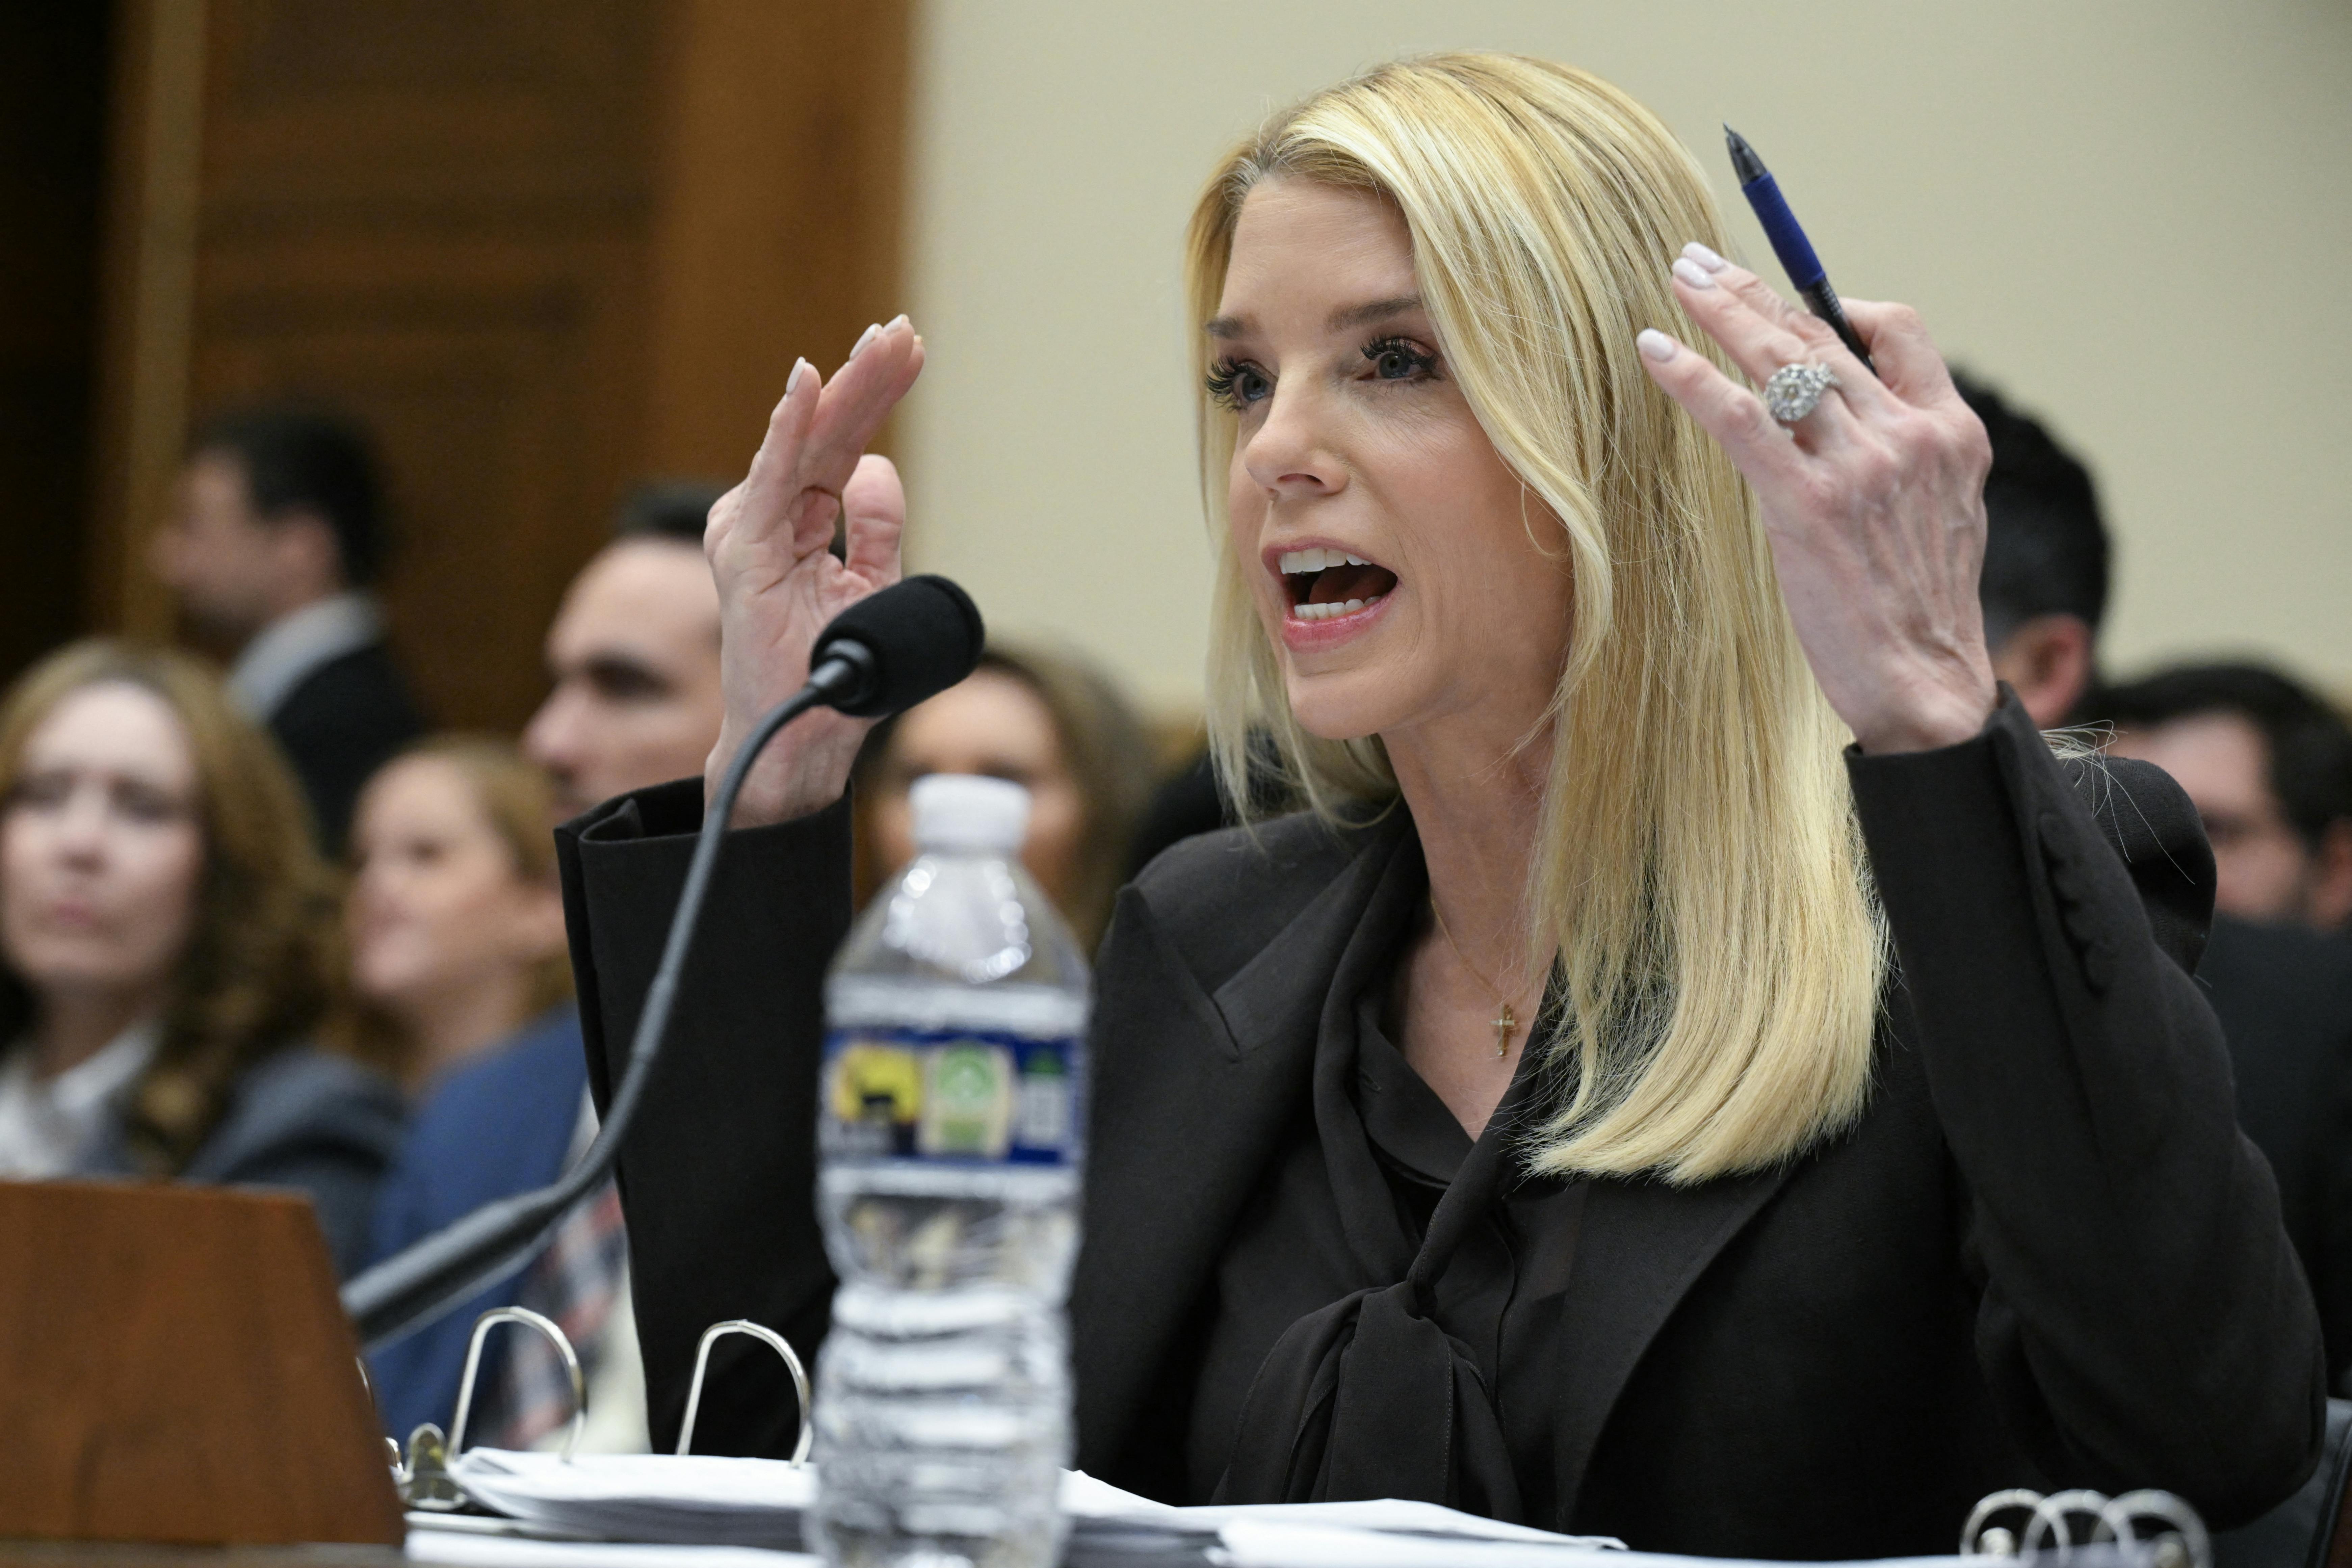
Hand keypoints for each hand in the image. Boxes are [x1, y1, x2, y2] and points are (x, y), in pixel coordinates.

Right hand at [704, 317, 924, 824]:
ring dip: (845, 391)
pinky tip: (808, 382)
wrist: (803, 734)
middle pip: (829, 434)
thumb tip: (880, 468)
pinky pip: (771, 478)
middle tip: (903, 330)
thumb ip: (876, 526)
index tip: (910, 349)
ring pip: (806, 444)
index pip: (846, 445)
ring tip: (880, 345)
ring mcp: (753, 530)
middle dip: (869, 379)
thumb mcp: (873, 584)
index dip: (876, 395)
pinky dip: (788, 428)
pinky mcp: (744, 551)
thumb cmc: (830, 666)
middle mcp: (773, 515)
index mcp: (804, 519)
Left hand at [1638, 247, 1996, 753]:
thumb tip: (1847, 416)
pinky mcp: (1809, 504)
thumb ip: (1904, 454)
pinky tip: (1657, 350)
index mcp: (1950, 433)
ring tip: (1679, 282)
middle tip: (1701, 262)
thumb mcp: (1940, 512)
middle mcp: (1909, 435)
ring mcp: (1861, 466)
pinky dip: (1693, 376)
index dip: (1834, 302)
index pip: (1896, 331)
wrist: (1926, 683)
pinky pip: (1741, 416)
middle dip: (1756, 289)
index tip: (1783, 296)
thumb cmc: (1917, 608)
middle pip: (1823, 334)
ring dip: (1722, 312)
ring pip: (1782, 360)